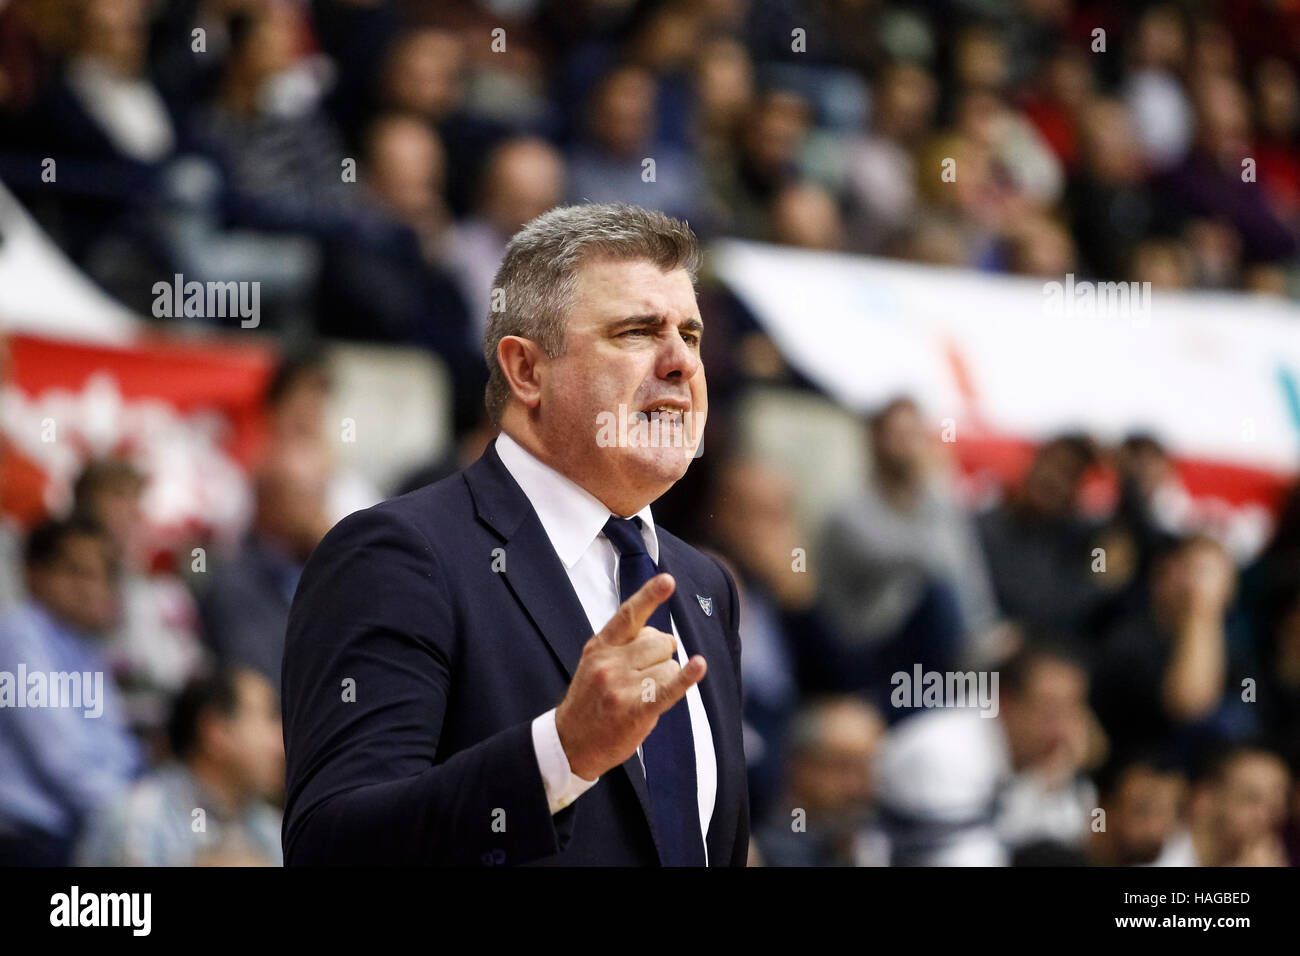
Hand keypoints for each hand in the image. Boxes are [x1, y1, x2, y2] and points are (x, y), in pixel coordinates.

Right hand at [554, 573, 706, 780]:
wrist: (570, 743)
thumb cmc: (590, 700)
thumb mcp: (595, 662)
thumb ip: (624, 644)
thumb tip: (663, 636)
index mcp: (600, 646)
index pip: (629, 615)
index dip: (650, 596)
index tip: (668, 580)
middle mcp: (609, 663)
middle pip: (661, 642)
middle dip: (663, 655)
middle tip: (646, 675)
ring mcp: (621, 687)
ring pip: (669, 665)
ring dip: (666, 679)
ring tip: (643, 694)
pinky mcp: (635, 711)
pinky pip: (667, 689)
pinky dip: (686, 678)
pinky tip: (698, 666)